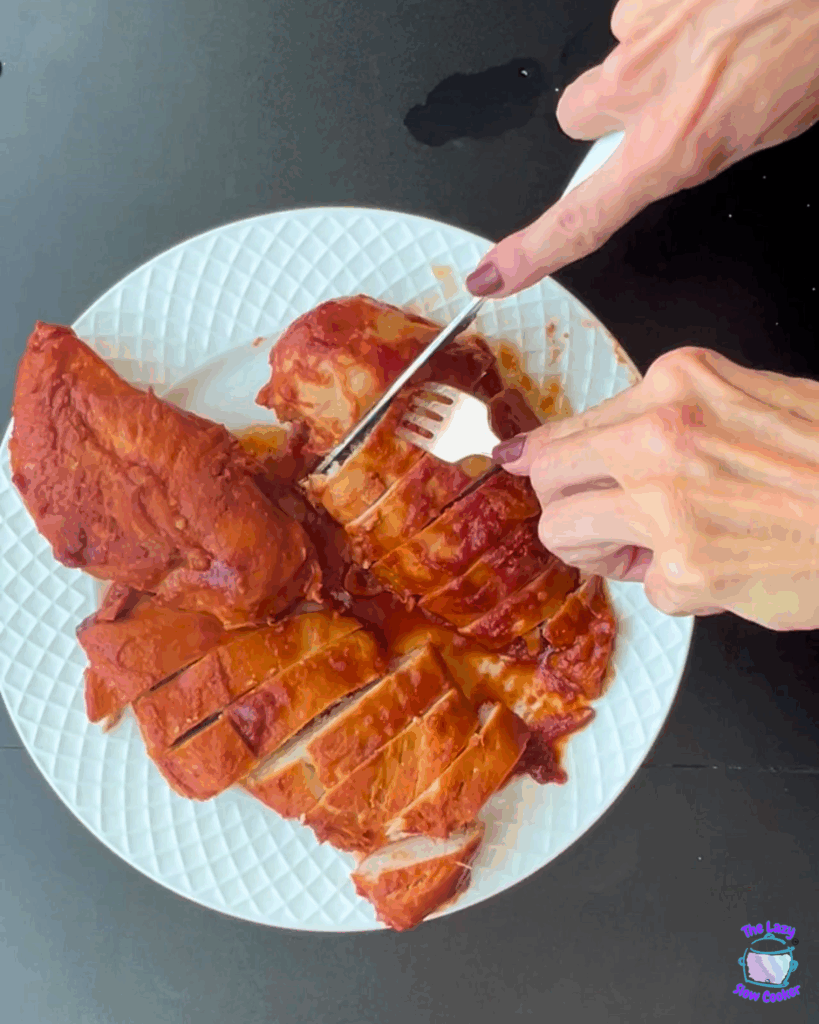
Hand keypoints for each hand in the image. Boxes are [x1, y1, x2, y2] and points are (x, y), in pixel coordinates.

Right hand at [466, 0, 818, 297]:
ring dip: (649, 60)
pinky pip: (640, 10)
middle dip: (610, 116)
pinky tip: (716, 9)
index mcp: (676, 142)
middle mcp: (643, 85)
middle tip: (669, 100)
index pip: (582, 217)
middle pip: (578, 118)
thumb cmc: (817, 40)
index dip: (531, 253)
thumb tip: (681, 139)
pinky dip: (671, 14)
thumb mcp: (769, 123)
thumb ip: (702, 141)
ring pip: (611, 61)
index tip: (493, 276)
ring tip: (714, 43)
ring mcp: (642, 28)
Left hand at [493, 347, 818, 629]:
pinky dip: (675, 588)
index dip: (540, 455)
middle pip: (546, 475)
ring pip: (564, 531)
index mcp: (679, 385)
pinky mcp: (686, 567)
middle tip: (603, 520)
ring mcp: (669, 501)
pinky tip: (722, 567)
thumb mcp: (752, 405)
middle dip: (565, 505)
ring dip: (601, 548)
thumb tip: (602, 447)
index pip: (570, 422)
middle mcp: (663, 433)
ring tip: (663, 547)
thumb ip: (671, 420)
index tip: (519, 461)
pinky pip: (643, 587)